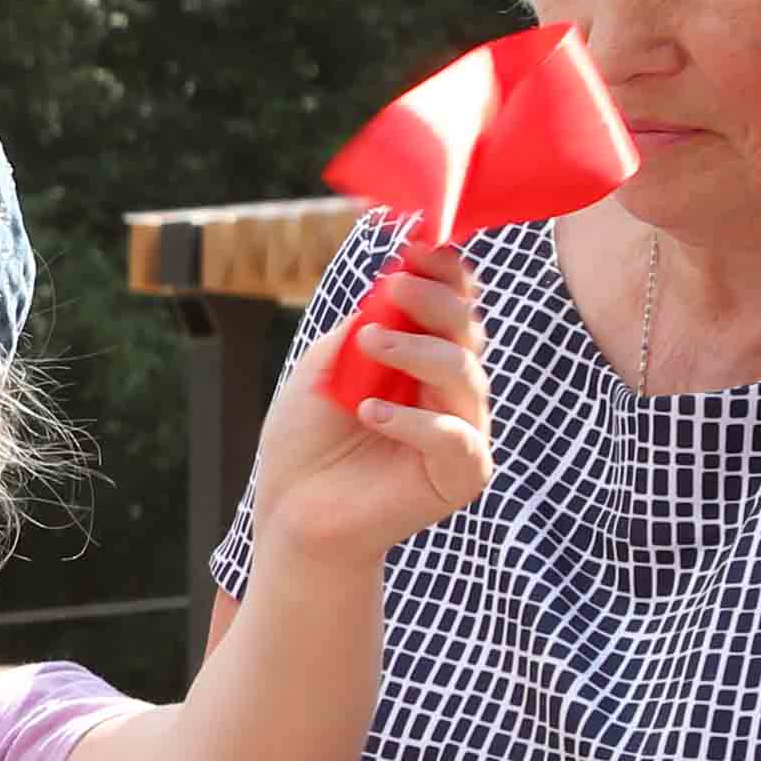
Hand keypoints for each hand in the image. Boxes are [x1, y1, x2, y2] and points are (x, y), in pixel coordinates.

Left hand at [251, 240, 493, 568]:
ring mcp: (461, 431)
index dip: (445, 274)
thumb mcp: (323, 369)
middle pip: (467, 331)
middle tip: (394, 287)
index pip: (453, 306)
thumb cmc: (307, 441)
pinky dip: (414, 421)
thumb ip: (361, 328)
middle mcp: (450, 391)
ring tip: (370, 345)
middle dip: (435, 301)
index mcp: (423, 358)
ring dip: (419, 352)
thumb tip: (395, 282)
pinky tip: (371, 414)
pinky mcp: (460, 475)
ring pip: (466, 376)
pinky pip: (457, 438)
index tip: (419, 247)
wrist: (293, 513)